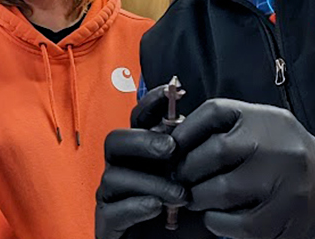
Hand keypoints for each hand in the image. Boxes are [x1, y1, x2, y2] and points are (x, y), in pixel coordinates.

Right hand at [96, 85, 192, 238]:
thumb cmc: (187, 220)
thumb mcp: (200, 185)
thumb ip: (198, 159)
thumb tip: (207, 129)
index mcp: (143, 155)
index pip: (140, 120)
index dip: (153, 102)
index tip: (176, 91)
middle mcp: (123, 170)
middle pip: (115, 140)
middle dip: (142, 141)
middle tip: (171, 149)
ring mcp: (111, 196)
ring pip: (114, 175)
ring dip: (150, 182)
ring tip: (180, 196)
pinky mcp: (106, 224)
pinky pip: (111, 209)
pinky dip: (135, 206)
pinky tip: (157, 208)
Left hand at [172, 99, 314, 238]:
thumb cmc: (284, 154)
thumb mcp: (262, 127)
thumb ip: (224, 127)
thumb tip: (169, 137)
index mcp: (266, 119)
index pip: (214, 112)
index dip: (184, 130)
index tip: (170, 146)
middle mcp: (277, 146)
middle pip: (214, 151)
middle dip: (186, 168)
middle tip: (178, 178)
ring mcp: (283, 182)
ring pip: (221, 189)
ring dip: (198, 196)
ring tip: (194, 197)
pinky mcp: (283, 216)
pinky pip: (236, 223)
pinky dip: (216, 221)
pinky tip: (215, 216)